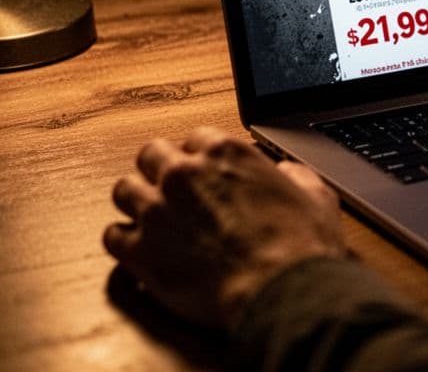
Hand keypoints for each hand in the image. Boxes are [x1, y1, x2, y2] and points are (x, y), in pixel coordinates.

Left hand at [104, 127, 345, 328]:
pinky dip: (124, 241)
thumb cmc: (300, 244)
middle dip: (160, 169)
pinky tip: (139, 248)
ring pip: (123, 190)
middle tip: (174, 190)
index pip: (195, 137)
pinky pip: (112, 235)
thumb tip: (287, 175)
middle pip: (150, 154)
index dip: (200, 156)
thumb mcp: (315, 194)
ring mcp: (157, 212)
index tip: (205, 172)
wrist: (281, 289)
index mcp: (224, 153)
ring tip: (152, 217)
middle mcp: (183, 174)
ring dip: (137, 201)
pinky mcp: (141, 252)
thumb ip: (294, 175)